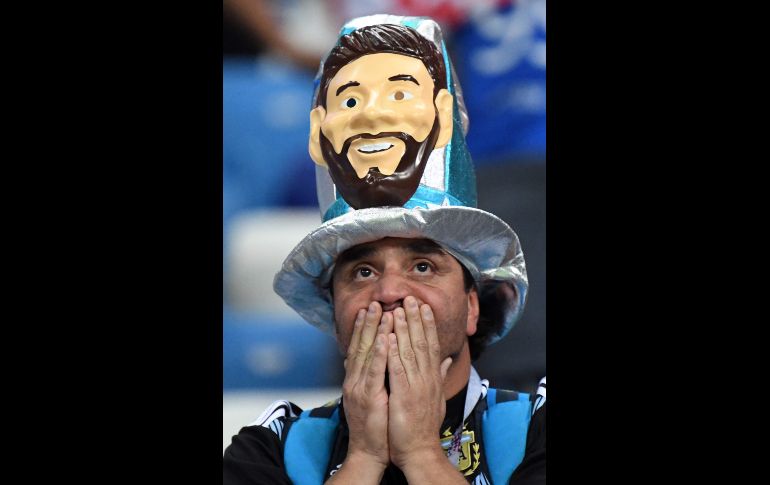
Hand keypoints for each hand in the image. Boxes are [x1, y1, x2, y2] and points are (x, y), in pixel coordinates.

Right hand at [340, 302, 391, 470]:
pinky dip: (378, 353)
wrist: (369, 451)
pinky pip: (374, 372)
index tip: (372, 309)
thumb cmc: (377, 425)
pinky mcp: (367, 397)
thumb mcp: (378, 396)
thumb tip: (387, 362)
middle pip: (361, 345)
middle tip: (374, 302)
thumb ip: (382, 377)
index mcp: (358, 379)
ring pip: (366, 353)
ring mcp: (359, 387)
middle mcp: (355, 380)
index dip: (366, 328)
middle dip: (368, 322)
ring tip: (381, 311)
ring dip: (373, 331)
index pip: (362, 348)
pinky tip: (384, 338)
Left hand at [386, 296, 452, 469]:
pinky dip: (393, 352)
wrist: (420, 451)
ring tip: (398, 309)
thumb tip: (448, 359)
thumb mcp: (435, 397)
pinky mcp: (404, 396)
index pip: (431, 345)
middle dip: (416, 319)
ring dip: (404, 329)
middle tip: (411, 298)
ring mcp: (416, 387)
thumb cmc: (424, 425)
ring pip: (410, 352)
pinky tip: (389, 337)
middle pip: (423, 343)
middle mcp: (427, 379)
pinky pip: (398, 370)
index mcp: (432, 378)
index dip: (428, 324)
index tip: (424, 306)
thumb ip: (440, 375)